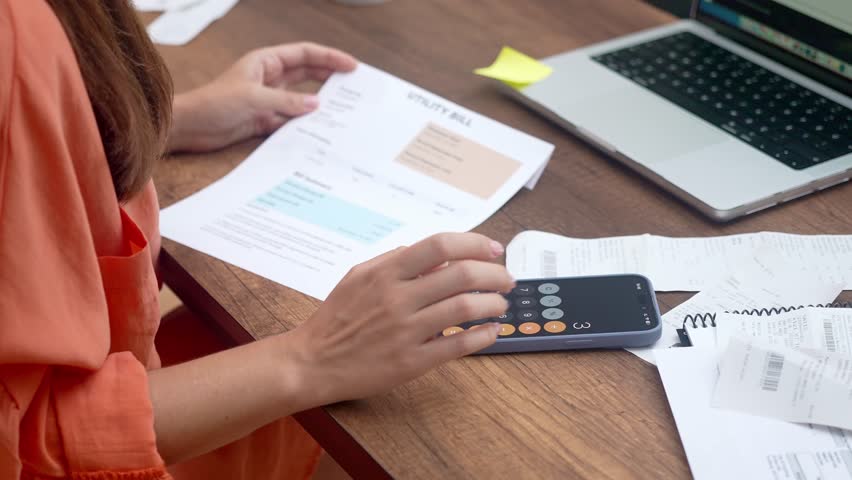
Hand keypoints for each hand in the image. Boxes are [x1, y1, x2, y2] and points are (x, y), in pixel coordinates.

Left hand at [167, 42, 356, 152]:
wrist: (190, 127)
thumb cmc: (213, 104)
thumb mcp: (254, 99)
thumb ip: (287, 102)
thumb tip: (316, 105)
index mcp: (266, 62)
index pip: (305, 54)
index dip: (330, 57)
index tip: (351, 66)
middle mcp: (269, 78)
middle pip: (308, 73)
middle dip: (331, 77)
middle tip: (355, 85)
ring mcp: (268, 99)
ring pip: (302, 98)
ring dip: (320, 103)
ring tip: (343, 109)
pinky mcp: (265, 119)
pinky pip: (291, 120)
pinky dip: (305, 124)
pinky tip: (319, 131)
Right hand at [284, 233, 514, 406]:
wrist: (312, 361)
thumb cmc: (337, 317)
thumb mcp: (359, 276)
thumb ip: (397, 260)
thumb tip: (438, 256)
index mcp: (386, 272)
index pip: (440, 246)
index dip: (474, 244)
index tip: (494, 250)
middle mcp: (397, 298)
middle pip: (461, 276)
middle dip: (494, 274)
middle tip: (506, 279)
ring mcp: (405, 331)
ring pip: (464, 309)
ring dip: (493, 304)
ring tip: (500, 304)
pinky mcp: (410, 362)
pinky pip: (457, 346)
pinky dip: (482, 336)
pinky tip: (492, 331)